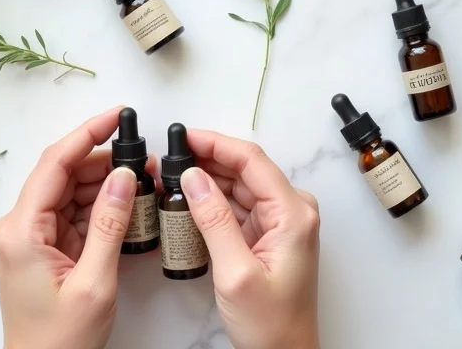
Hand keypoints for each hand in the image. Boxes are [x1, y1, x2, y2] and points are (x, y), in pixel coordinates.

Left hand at [0, 107, 149, 348]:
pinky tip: (127, 205)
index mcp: (21, 231)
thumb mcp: (95, 282)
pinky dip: (100, 208)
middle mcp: (18, 227)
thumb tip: (124, 176)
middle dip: (105, 162)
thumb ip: (110, 225)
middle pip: (64, 174)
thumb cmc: (59, 341)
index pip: (55, 164)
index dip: (88, 134)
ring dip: (106, 185)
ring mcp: (28, 237)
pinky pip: (73, 215)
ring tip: (143, 181)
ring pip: (71, 193)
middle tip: (145, 159)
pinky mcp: (41, 248)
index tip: (116, 116)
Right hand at [180, 130, 320, 348]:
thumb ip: (214, 220)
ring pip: (239, 187)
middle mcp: (292, 211)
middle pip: (245, 169)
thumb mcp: (235, 272)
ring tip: (171, 176)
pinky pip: (238, 207)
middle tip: (168, 159)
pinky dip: (213, 202)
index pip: (252, 161)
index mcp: (293, 213)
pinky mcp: (268, 236)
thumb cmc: (272, 324)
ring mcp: (281, 223)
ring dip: (207, 180)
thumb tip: (194, 178)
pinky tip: (189, 200)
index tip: (185, 137)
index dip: (216, 143)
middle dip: (206, 160)